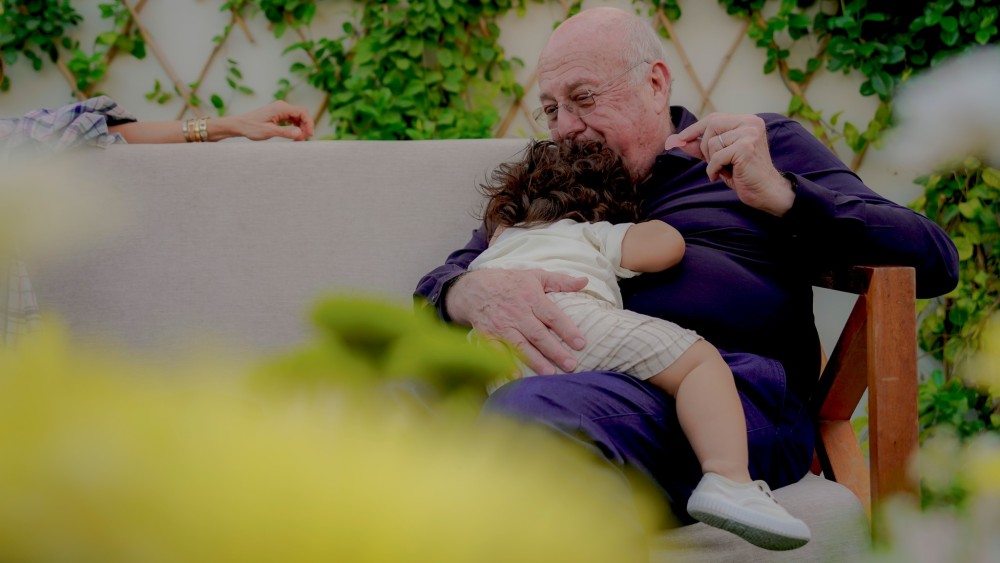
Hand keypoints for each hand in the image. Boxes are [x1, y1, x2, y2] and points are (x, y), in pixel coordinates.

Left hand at [221, 100, 314, 141]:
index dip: (309, 123)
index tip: (310, 135)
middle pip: (302, 114)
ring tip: (298, 139)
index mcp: (281, 108)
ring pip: (297, 117)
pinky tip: (293, 136)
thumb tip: (300, 133)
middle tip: (303, 139)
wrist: (239, 125)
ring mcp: (280, 110)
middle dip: (306, 126)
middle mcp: (281, 106)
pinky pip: (291, 119)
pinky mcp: (278, 115)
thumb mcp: (269, 131)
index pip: (302, 112)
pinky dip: (295, 127)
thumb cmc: (251, 127)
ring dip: (300, 128)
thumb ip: (285, 132)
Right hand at [446, 269, 588, 374]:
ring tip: (550, 374)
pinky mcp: (487, 334)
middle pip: (539, 334)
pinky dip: (504, 362)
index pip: (553, 316)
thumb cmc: (510, 282)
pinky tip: (515, 375)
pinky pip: (496, 350)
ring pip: (520, 345)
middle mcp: (517, 313)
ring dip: (534, 360)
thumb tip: (585, 281)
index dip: (567, 330)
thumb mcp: (535, 276)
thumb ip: (560, 281)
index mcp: (532, 298)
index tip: (581, 343)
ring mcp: (501, 325)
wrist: (473, 287)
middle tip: (571, 365)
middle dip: (555, 351)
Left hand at [664, 113, 793, 215]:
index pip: (714, 118)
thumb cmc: (744, 174)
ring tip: (723, 169)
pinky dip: (713, 169)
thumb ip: (701, 147)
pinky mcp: (746, 148)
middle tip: (711, 163)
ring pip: (712, 142)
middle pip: (711, 125)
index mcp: (747, 121)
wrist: (765, 192)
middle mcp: (751, 123)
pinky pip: (716, 156)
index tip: (679, 139)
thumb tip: (677, 140)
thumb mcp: (720, 157)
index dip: (695, 129)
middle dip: (704, 146)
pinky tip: (720, 176)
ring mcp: (750, 134)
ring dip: (711, 160)